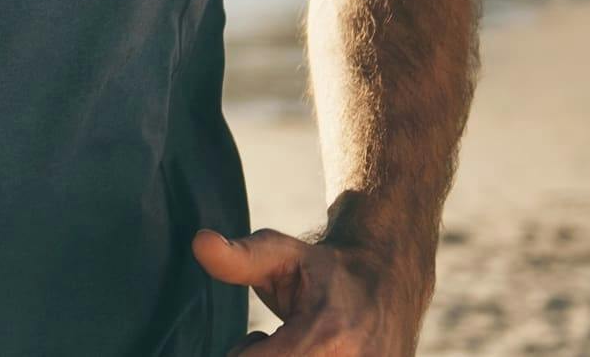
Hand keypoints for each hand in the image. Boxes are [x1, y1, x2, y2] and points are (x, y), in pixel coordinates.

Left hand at [192, 227, 429, 355]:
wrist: (389, 283)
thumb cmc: (325, 271)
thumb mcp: (280, 252)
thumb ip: (240, 257)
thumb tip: (200, 244)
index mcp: (328, 335)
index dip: (243, 355)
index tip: (253, 339)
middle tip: (267, 342)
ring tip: (289, 349)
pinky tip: (309, 356)